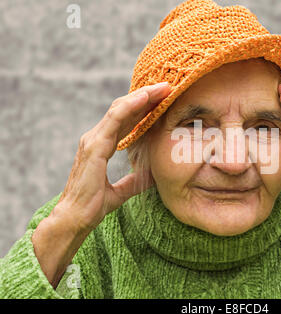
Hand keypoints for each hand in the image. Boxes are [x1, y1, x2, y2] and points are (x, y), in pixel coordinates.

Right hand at [54, 82, 171, 231]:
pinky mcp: (94, 147)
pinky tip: (145, 98)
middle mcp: (96, 139)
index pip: (124, 120)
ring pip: (120, 110)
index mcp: (101, 146)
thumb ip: (134, 182)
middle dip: (146, 97)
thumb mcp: (121, 191)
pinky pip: (114, 120)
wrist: (75, 220)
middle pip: (123, 110)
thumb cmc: (92, 206)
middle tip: (166, 87)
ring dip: (142, 96)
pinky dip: (130, 106)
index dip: (143, 108)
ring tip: (161, 87)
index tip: (163, 100)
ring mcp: (93, 140)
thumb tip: (151, 177)